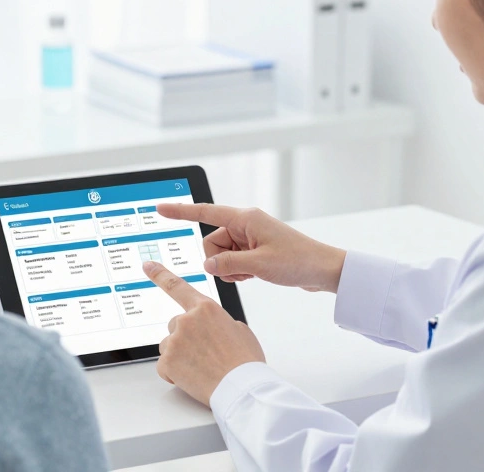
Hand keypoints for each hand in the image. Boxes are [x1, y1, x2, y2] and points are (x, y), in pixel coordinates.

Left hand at [145, 260, 264, 404]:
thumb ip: (218, 322)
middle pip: (175, 325)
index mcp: (205, 308)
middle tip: (205, 353)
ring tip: (202, 367)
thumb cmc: (245, 361)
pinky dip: (175, 373)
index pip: (177, 286)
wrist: (241, 388)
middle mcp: (187, 320)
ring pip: (169, 346)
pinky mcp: (167, 361)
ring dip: (180, 355)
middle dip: (186, 337)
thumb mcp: (239, 330)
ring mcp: (175, 340)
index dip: (160, 274)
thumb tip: (211, 328)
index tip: (147, 265)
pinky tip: (193, 377)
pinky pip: (165, 366)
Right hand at [157, 203, 347, 292]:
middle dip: (219, 261)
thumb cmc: (298, 261)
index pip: (205, 213)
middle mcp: (245, 225)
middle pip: (212, 243)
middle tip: (243, 271)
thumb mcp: (259, 266)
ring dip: (230, 269)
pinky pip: (233, 262)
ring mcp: (250, 238)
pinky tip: (255, 276)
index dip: (181, 212)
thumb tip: (207, 265)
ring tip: (253, 274)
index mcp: (245, 219)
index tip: (160, 208)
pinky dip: (238, 272)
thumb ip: (228, 264)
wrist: (323, 270)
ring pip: (221, 255)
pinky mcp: (254, 251)